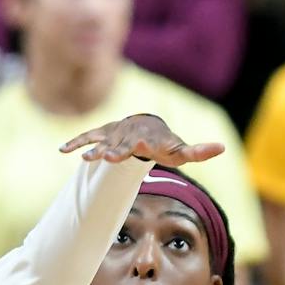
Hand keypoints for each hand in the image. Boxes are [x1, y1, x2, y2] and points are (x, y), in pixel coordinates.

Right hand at [61, 115, 224, 166]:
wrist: (147, 126)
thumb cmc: (166, 143)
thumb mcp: (182, 150)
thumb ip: (199, 152)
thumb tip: (223, 147)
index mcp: (148, 141)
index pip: (145, 144)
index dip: (144, 146)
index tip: (141, 147)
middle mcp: (129, 136)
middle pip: (122, 145)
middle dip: (116, 150)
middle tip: (108, 157)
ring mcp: (114, 136)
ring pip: (102, 142)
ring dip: (93, 150)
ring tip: (85, 159)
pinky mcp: (103, 136)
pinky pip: (87, 137)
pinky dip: (76, 142)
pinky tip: (61, 150)